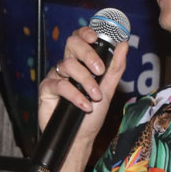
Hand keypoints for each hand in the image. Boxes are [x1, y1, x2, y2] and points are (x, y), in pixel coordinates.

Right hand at [38, 24, 130, 158]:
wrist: (80, 138)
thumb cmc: (93, 115)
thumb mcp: (109, 90)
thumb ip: (116, 67)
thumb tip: (123, 44)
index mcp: (81, 62)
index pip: (80, 38)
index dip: (86, 32)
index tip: (96, 37)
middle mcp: (68, 66)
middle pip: (72, 44)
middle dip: (88, 54)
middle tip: (100, 70)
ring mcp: (56, 77)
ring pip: (68, 65)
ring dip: (86, 81)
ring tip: (96, 97)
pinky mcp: (47, 90)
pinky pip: (60, 85)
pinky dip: (75, 95)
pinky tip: (85, 105)